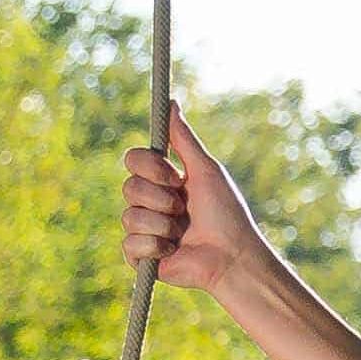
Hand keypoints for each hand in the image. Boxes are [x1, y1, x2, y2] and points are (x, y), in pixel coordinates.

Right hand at [121, 108, 265, 295]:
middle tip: (183, 209)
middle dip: (160, 199)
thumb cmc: (226, 214)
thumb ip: (183, 139)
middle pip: (128, 187)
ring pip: (129, 216)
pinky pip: (129, 244)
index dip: (150, 168)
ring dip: (162, 224)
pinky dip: (155, 246)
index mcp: (163, 180)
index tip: (176, 177)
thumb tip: (170, 102)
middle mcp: (151, 203)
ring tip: (182, 233)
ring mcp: (145, 230)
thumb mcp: (205, 170)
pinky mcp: (142, 257)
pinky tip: (173, 250)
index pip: (133, 160)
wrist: (232, 257)